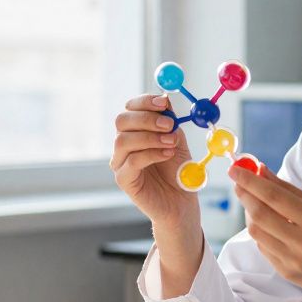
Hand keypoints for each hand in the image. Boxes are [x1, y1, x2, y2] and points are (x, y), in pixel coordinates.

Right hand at [111, 93, 198, 227]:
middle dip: (146, 118)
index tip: (163, 102)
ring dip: (150, 137)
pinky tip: (167, 154)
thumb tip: (166, 99)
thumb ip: (171, 121)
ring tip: (171, 143)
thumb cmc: (178, 171)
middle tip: (169, 124)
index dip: (144, 102)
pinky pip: (132, 161)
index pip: (130, 108)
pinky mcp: (124, 180)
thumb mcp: (177, 140)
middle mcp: (123, 144)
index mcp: (135, 131)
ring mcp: (120, 162)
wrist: (181, 202)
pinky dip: (151, 154)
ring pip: (123, 140)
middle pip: (122, 121)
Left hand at [229, 164, 301, 301]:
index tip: (235, 169)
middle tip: (238, 182)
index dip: (250, 181)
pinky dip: (261, 233)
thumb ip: (289, 189)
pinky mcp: (286, 272)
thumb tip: (261, 170)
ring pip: (256, 232)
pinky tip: (268, 226)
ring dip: (250, 214)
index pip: (274, 196)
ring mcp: (293, 260)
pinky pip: (263, 248)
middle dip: (245, 195)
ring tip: (254, 203)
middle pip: (260, 214)